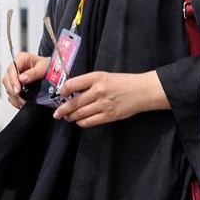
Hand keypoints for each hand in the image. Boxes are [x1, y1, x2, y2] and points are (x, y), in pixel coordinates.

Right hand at [2, 51, 48, 108]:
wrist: (53, 72)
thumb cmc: (48, 66)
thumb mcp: (44, 67)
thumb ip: (34, 72)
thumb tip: (22, 78)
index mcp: (22, 58)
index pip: (12, 69)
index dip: (13, 80)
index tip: (18, 90)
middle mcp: (16, 67)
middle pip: (7, 79)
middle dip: (13, 90)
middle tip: (20, 98)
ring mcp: (15, 76)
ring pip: (8, 87)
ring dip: (14, 96)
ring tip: (23, 102)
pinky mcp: (16, 84)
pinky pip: (10, 93)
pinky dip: (15, 99)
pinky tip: (21, 102)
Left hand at [53, 70, 170, 127]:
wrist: (142, 91)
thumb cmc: (124, 82)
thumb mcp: (105, 76)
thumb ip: (90, 82)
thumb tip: (73, 92)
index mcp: (96, 78)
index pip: (72, 84)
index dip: (63, 91)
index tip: (60, 94)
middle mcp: (98, 91)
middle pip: (74, 102)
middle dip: (62, 109)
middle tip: (56, 113)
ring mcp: (103, 104)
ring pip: (80, 113)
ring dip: (71, 117)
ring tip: (67, 117)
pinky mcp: (109, 115)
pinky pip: (90, 121)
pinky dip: (81, 122)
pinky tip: (79, 121)